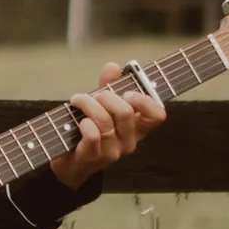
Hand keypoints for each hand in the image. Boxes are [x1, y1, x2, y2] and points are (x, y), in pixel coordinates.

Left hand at [49, 63, 167, 187]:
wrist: (70, 161)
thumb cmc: (89, 130)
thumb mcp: (101, 105)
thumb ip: (109, 85)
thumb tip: (113, 67)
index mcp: (138, 127)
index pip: (158, 115)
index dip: (145, 100)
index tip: (127, 92)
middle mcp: (130, 141)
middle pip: (126, 112)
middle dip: (107, 97)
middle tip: (95, 96)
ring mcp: (114, 151)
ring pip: (105, 121)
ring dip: (88, 105)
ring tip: (79, 101)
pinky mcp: (95, 157)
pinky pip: (93, 135)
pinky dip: (84, 123)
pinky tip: (80, 121)